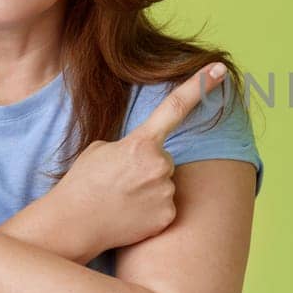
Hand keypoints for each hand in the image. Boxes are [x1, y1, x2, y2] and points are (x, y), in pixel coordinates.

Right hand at [49, 63, 226, 253]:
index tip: (219, 69)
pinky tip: (130, 215)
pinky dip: (151, 210)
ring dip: (149, 188)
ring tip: (122, 199)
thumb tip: (150, 156)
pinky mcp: (167, 216)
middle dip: (147, 166)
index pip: (176, 107)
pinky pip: (166, 205)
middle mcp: (159, 165)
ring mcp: (165, 192)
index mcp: (141, 143)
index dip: (201, 85)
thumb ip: (133, 146)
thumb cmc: (83, 183)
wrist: (73, 223)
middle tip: (120, 181)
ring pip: (166, 183)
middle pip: (165, 158)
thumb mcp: (101, 149)